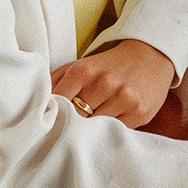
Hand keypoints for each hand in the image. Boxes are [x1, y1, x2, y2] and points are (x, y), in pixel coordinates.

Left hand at [52, 39, 175, 128]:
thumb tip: (36, 101)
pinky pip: (116, 131)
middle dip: (71, 125)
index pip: (59, 103)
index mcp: (84, 71)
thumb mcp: (81, 64)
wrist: (151, 55)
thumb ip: (57, 80)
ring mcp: (123, 98)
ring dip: (91, 131)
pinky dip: (110, 132)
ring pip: (95, 128)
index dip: (54, 115)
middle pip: (76, 119)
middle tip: (68, 131)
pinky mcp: (139, 112)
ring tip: (89, 129)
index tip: (51, 123)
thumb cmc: (110, 64)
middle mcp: (104, 83)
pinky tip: (109, 125)